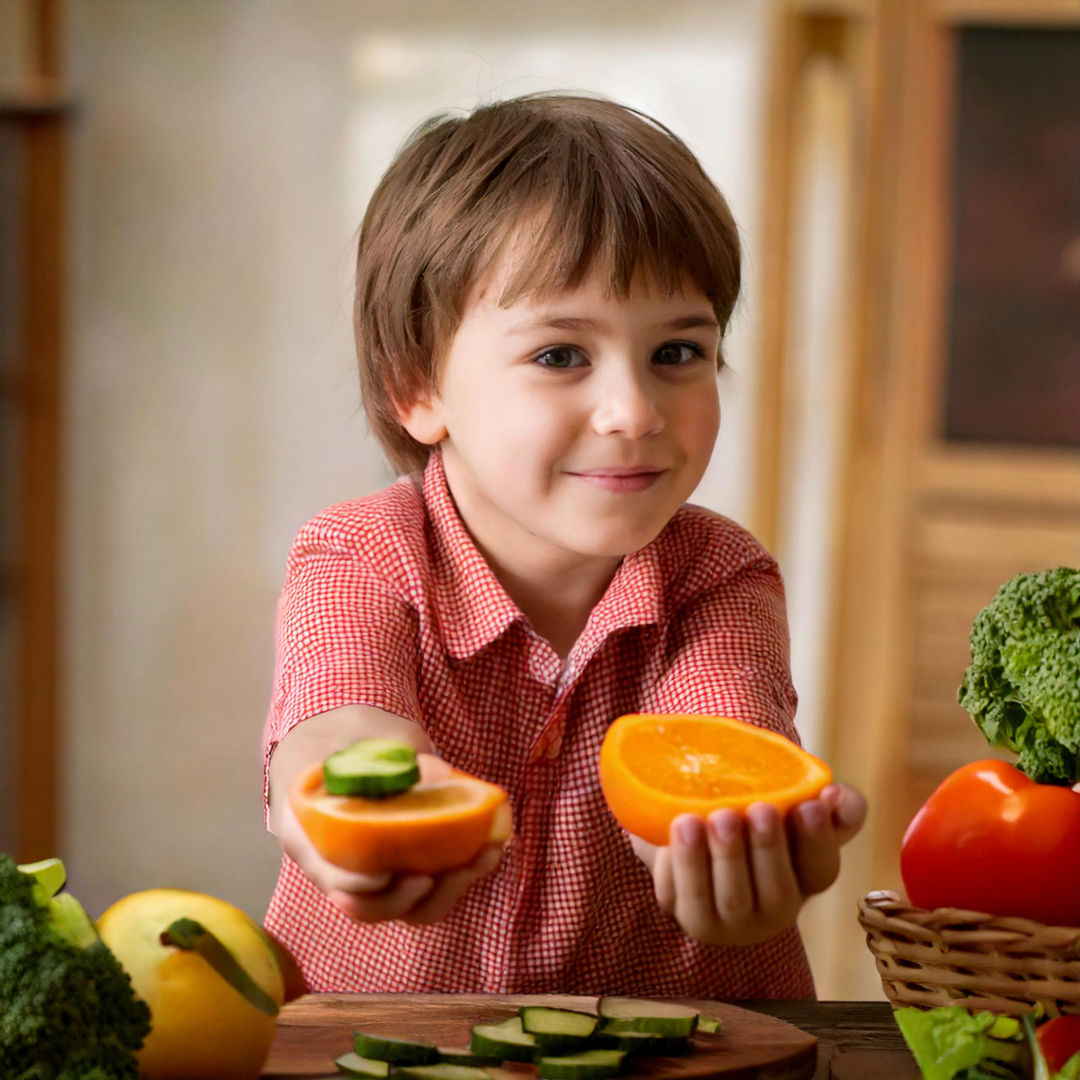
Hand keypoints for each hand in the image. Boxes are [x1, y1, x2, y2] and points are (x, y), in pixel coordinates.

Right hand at [276, 753, 508, 925]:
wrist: (351, 752)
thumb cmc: (351, 746)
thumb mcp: (362, 743)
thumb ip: (390, 760)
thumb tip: (433, 776)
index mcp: (308, 833)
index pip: (327, 874)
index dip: (353, 883)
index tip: (383, 876)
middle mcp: (336, 867)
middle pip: (364, 907)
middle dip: (401, 899)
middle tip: (430, 877)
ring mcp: (371, 877)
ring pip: (402, 908)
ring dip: (442, 894)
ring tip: (476, 861)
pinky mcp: (403, 876)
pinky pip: (427, 894)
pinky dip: (457, 879)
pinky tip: (489, 852)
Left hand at [629, 783, 866, 946]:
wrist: (693, 829)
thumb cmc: (753, 816)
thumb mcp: (790, 808)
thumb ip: (823, 802)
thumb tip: (836, 795)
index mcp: (804, 879)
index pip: (821, 868)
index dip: (818, 839)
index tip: (809, 805)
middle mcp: (771, 911)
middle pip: (776, 892)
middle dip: (768, 848)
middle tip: (758, 807)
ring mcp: (726, 920)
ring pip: (728, 899)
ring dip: (719, 858)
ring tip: (704, 817)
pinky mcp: (683, 912)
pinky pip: (681, 894)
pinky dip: (679, 863)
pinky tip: (675, 827)